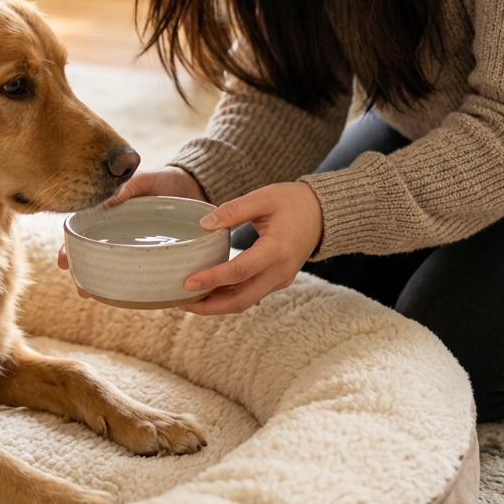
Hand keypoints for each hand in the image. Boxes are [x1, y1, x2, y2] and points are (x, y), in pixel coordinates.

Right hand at [57, 167, 206, 294]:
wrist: (196, 186)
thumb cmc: (165, 180)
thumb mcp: (143, 180)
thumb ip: (125, 188)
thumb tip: (104, 202)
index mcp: (111, 215)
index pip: (83, 233)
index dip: (70, 248)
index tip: (64, 262)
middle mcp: (120, 235)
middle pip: (93, 256)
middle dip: (82, 272)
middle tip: (80, 288)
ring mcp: (137, 248)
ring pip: (112, 268)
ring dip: (100, 282)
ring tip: (92, 295)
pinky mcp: (157, 257)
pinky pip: (140, 273)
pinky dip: (130, 285)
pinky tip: (124, 296)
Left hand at [180, 182, 323, 315]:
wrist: (322, 213)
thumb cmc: (292, 201)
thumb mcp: (263, 197)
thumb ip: (234, 210)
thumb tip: (203, 225)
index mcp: (277, 249)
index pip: (240, 271)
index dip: (213, 279)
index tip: (188, 282)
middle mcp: (280, 271)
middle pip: (241, 299)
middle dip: (210, 306)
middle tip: (181, 302)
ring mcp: (281, 279)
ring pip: (245, 301)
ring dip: (217, 305)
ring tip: (188, 301)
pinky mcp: (278, 280)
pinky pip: (251, 294)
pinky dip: (229, 297)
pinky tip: (209, 292)